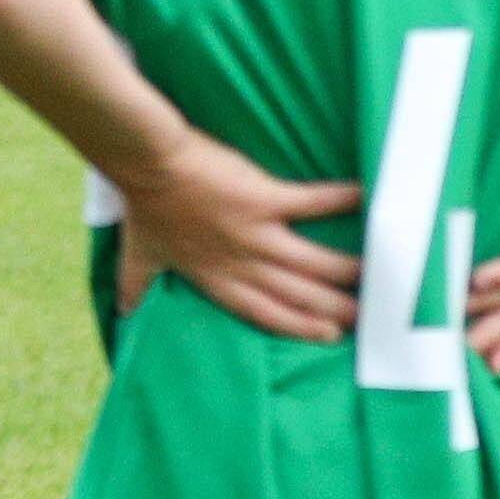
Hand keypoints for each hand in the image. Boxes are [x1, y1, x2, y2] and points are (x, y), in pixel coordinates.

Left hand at [112, 128, 356, 341]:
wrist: (145, 162)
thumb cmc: (143, 205)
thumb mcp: (138, 255)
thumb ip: (135, 287)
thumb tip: (123, 314)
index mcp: (215, 277)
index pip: (262, 312)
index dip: (296, 326)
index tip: (328, 336)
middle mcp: (240, 262)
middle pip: (294, 294)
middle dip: (332, 308)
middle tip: (366, 317)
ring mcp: (253, 233)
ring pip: (309, 262)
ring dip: (344, 270)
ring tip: (376, 275)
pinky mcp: (262, 199)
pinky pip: (309, 203)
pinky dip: (339, 201)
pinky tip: (368, 198)